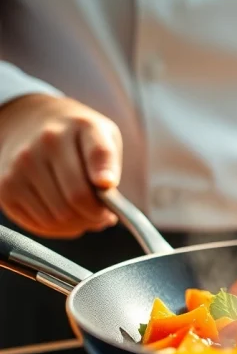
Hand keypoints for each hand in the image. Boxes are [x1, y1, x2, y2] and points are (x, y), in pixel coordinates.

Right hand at [0, 94, 121, 237]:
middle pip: (78, 197)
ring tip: (84, 214)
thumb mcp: (103, 135)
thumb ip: (110, 164)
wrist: (29, 124)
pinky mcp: (6, 188)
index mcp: (81, 127)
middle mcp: (46, 143)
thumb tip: (107, 197)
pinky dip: (59, 229)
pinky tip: (66, 217)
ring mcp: (21, 166)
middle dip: (97, 214)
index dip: (104, 172)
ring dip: (79, 224)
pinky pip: (40, 225)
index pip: (98, 152)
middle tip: (103, 215)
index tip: (107, 184)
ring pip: (58, 217)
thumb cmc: (76, 138)